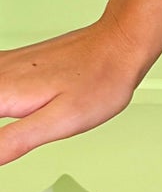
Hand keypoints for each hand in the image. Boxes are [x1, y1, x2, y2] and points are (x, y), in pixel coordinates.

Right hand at [0, 15, 150, 166]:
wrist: (120, 43)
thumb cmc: (99, 81)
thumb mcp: (59, 122)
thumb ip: (13, 142)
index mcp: (2, 92)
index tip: (1, 147)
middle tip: (4, 145)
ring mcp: (4, 64)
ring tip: (9, 128)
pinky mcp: (13, 62)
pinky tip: (3, 106)